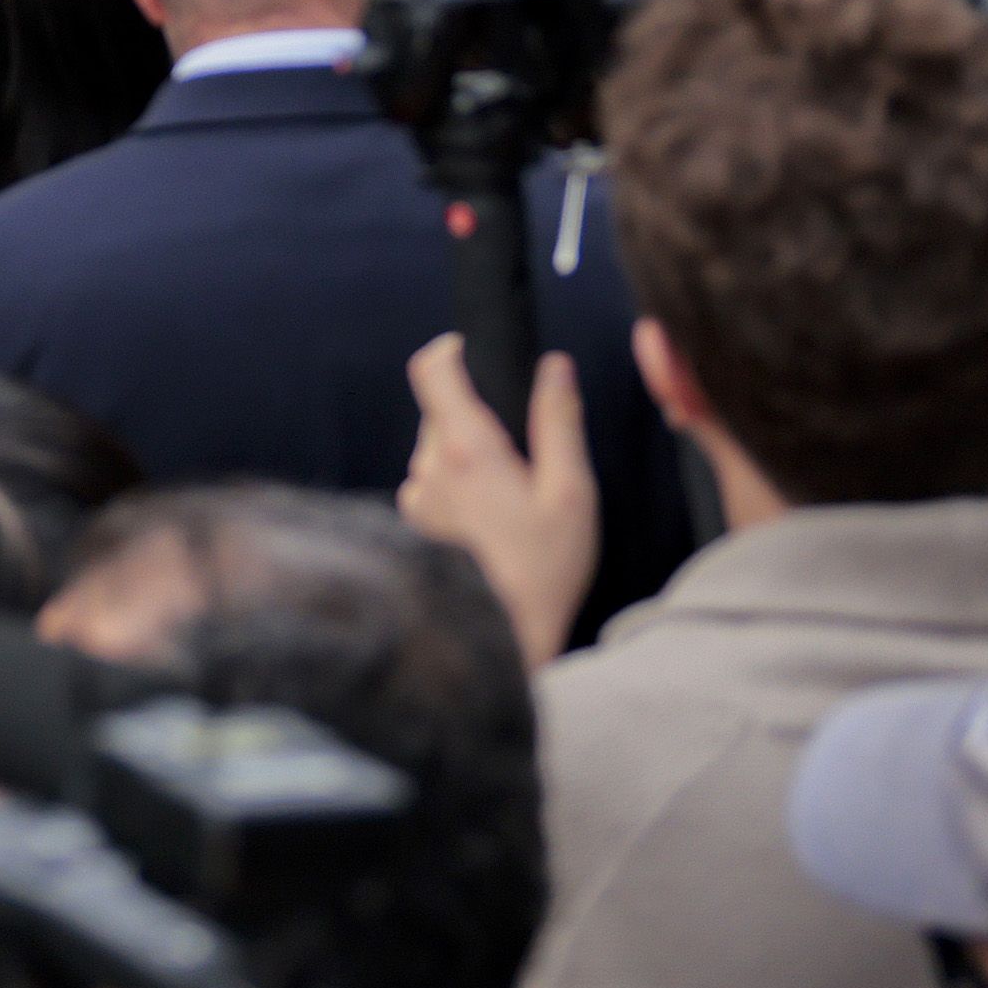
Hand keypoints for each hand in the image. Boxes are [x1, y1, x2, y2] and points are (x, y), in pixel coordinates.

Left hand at [396, 335, 596, 670]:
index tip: (477, 351)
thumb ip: (559, 422)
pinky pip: (434, 480)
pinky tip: (494, 515)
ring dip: (469, 449)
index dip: (451, 350)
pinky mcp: (416, 522)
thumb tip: (554, 366)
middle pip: (439, 409)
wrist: (505, 637)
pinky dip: (460, 481)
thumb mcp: (571, 491)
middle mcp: (427, 467)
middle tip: (523, 443)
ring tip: (514, 489)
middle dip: (477, 411)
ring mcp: (416, 497)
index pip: (430, 370)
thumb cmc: (545, 567)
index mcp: (464, 449)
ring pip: (437, 445)